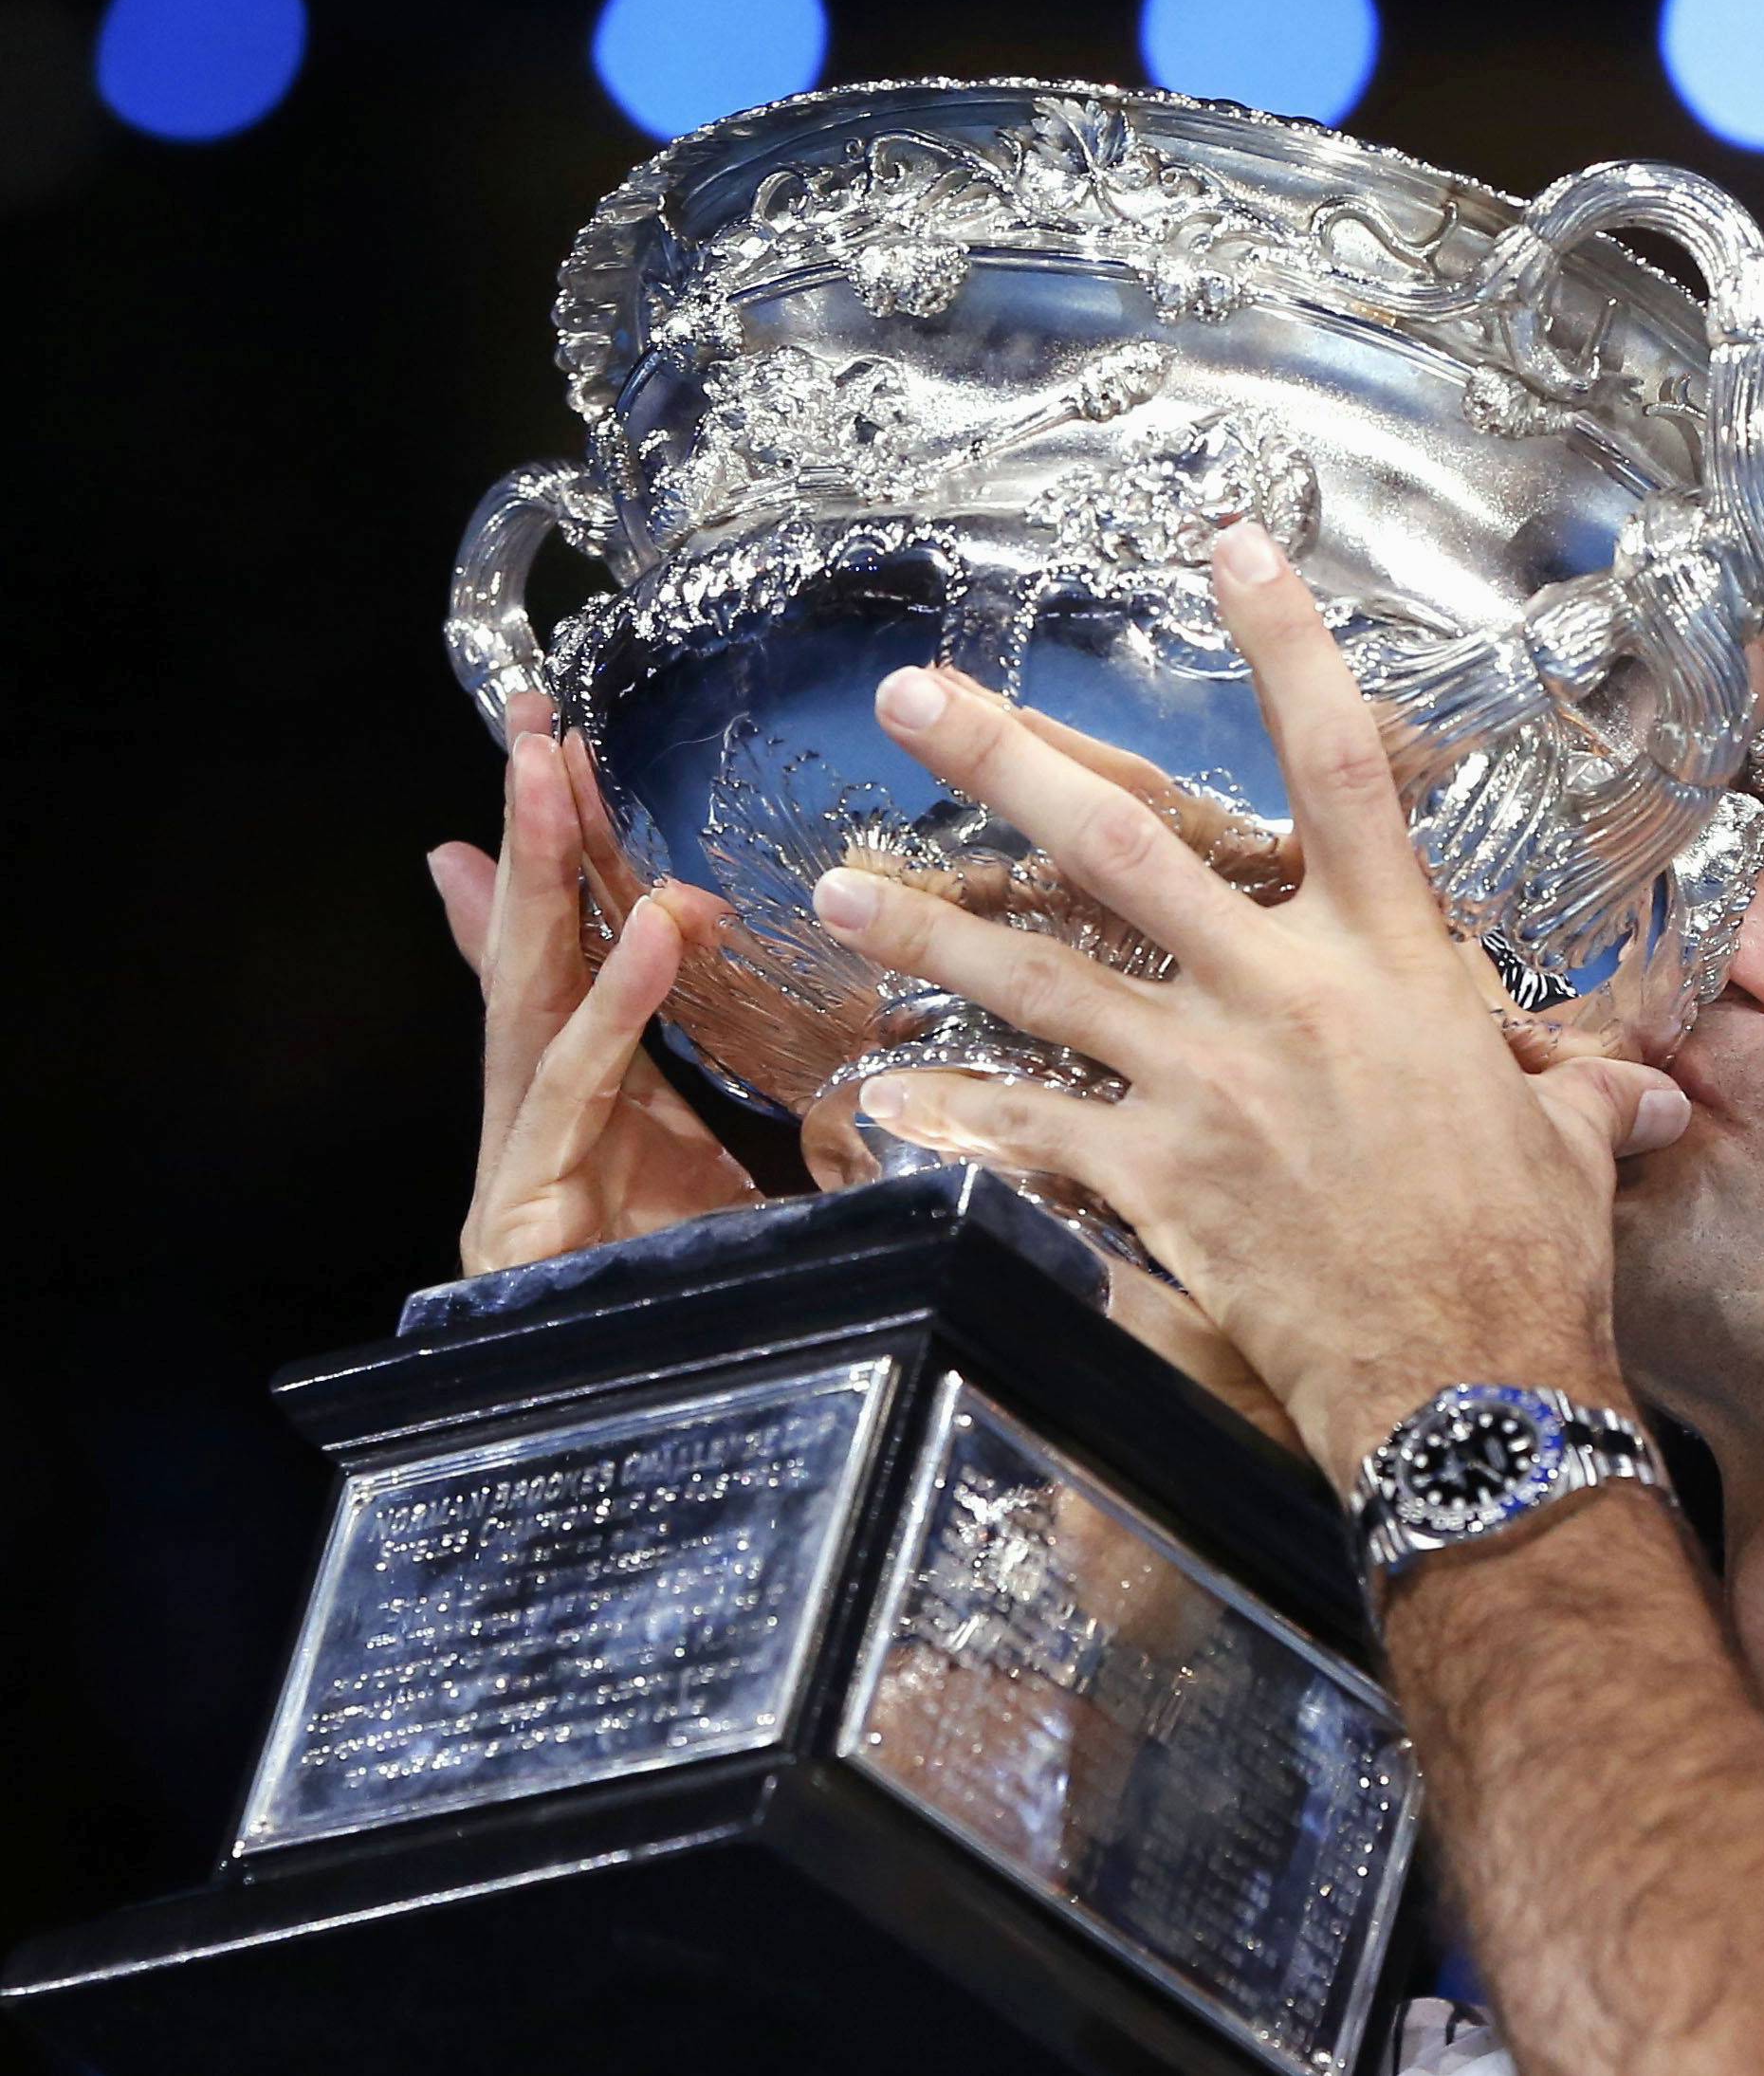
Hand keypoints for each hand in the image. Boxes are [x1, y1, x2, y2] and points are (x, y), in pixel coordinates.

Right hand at [430, 694, 758, 1275]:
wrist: (680, 1471)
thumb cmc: (747, 1325)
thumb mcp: (764, 1183)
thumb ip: (765, 1103)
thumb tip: (805, 1030)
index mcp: (606, 1122)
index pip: (573, 967)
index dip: (562, 863)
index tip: (562, 763)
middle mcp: (550, 1138)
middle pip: (536, 963)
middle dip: (529, 840)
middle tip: (529, 726)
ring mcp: (524, 1179)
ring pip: (530, 1006)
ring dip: (543, 883)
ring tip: (548, 775)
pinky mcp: (524, 1227)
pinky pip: (577, 1098)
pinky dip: (615, 1008)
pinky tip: (652, 927)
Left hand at [809, 522, 1691, 1486]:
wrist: (1471, 1383)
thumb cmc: (1524, 1253)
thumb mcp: (1560, 1135)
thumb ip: (1569, 1086)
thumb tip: (1632, 1090)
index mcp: (1387, 957)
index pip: (1334, 764)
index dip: (1283, 644)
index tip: (1226, 546)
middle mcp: (1281, 994)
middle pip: (1125, 847)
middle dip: (1008, 764)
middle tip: (911, 701)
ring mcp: (1204, 1081)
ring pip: (1042, 976)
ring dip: (935, 930)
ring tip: (847, 889)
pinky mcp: (1154, 1176)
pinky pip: (1032, 1129)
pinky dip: (956, 1112)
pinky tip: (884, 1095)